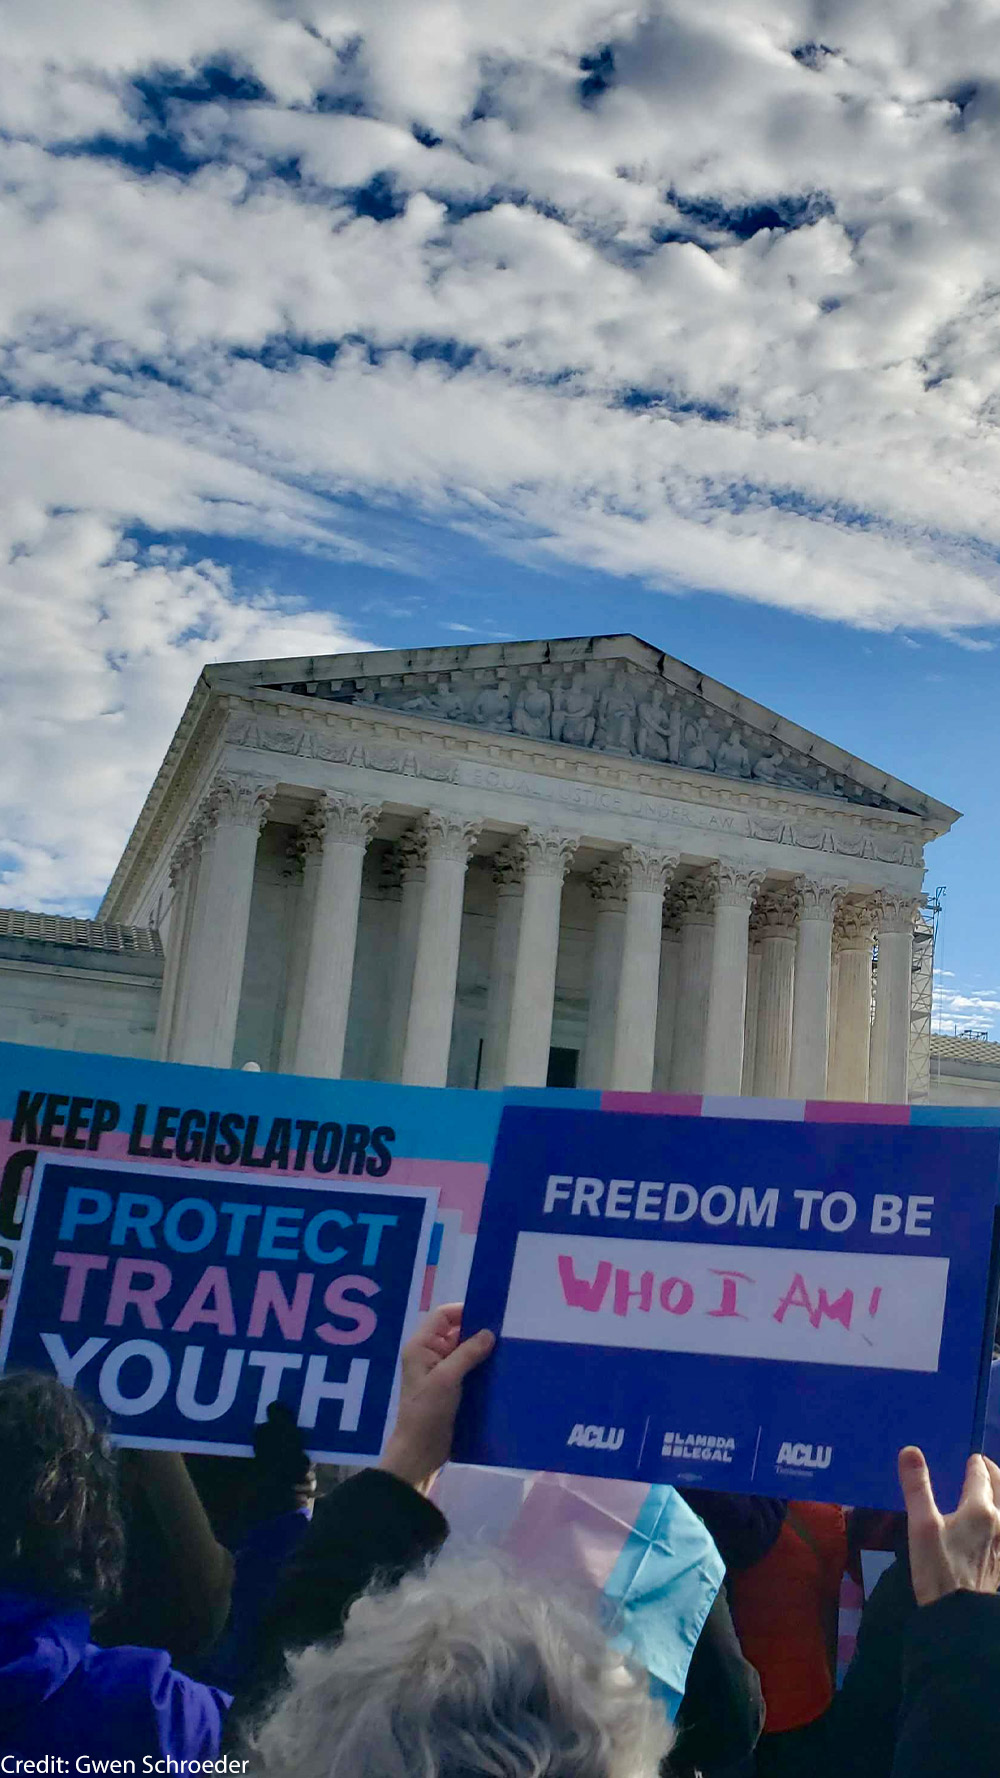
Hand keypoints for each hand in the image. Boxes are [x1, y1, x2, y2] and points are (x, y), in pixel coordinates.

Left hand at [380, 1304, 494, 1489]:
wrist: (420, 1451)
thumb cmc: (427, 1411)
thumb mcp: (447, 1378)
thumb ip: (467, 1353)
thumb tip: (489, 1333)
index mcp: (421, 1346)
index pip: (443, 1317)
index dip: (464, 1312)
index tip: (490, 1315)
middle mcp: (429, 1355)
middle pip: (455, 1332)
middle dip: (477, 1331)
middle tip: (505, 1333)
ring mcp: (440, 1372)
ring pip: (464, 1352)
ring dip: (482, 1351)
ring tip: (507, 1350)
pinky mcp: (451, 1388)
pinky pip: (468, 1369)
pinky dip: (482, 1368)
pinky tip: (500, 1371)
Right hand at [899, 1445, 999, 1605]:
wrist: (960, 1618)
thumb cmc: (938, 1569)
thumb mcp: (921, 1526)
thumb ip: (917, 1486)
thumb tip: (911, 1450)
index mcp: (980, 1509)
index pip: (981, 1474)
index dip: (975, 1464)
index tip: (972, 1458)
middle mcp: (999, 1523)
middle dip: (994, 1474)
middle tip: (985, 1467)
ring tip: (991, 1494)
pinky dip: (999, 1521)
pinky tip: (992, 1529)